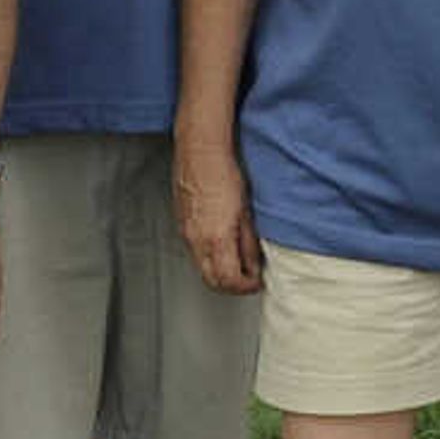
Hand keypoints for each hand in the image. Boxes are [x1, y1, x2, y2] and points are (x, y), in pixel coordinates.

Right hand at [173, 140, 263, 293]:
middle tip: (249, 279)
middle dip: (232, 286)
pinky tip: (223, 245)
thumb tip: (254, 264)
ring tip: (239, 262)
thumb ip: (250, 243)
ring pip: (202, 267)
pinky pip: (195, 251)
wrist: (199, 151)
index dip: (246, 286)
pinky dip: (210, 258)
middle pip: (212, 280)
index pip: (229, 280)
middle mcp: (197, 240)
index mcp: (216, 238)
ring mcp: (186, 233)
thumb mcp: (246, 211)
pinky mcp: (182, 225)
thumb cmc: (223, 172)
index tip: (257, 282)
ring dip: (220, 272)